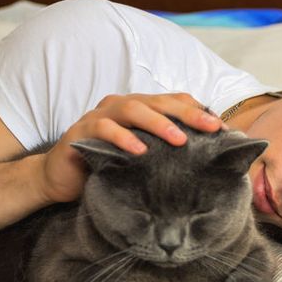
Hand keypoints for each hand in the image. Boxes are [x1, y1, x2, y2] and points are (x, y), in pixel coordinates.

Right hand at [36, 92, 223, 202]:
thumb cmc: (107, 166)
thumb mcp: (141, 159)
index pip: (173, 101)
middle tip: (211, 127)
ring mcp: (100, 116)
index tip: (221, 127)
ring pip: (133, 109)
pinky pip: (104, 129)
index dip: (197, 111)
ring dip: (158, 123)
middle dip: (188, 113)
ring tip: (179, 139)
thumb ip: (164, 152)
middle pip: (158, 102)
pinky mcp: (81, 131)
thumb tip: (205, 161)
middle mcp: (121, 106)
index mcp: (139, 109)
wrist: (61, 179)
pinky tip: (139, 151)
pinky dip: (123, 138)